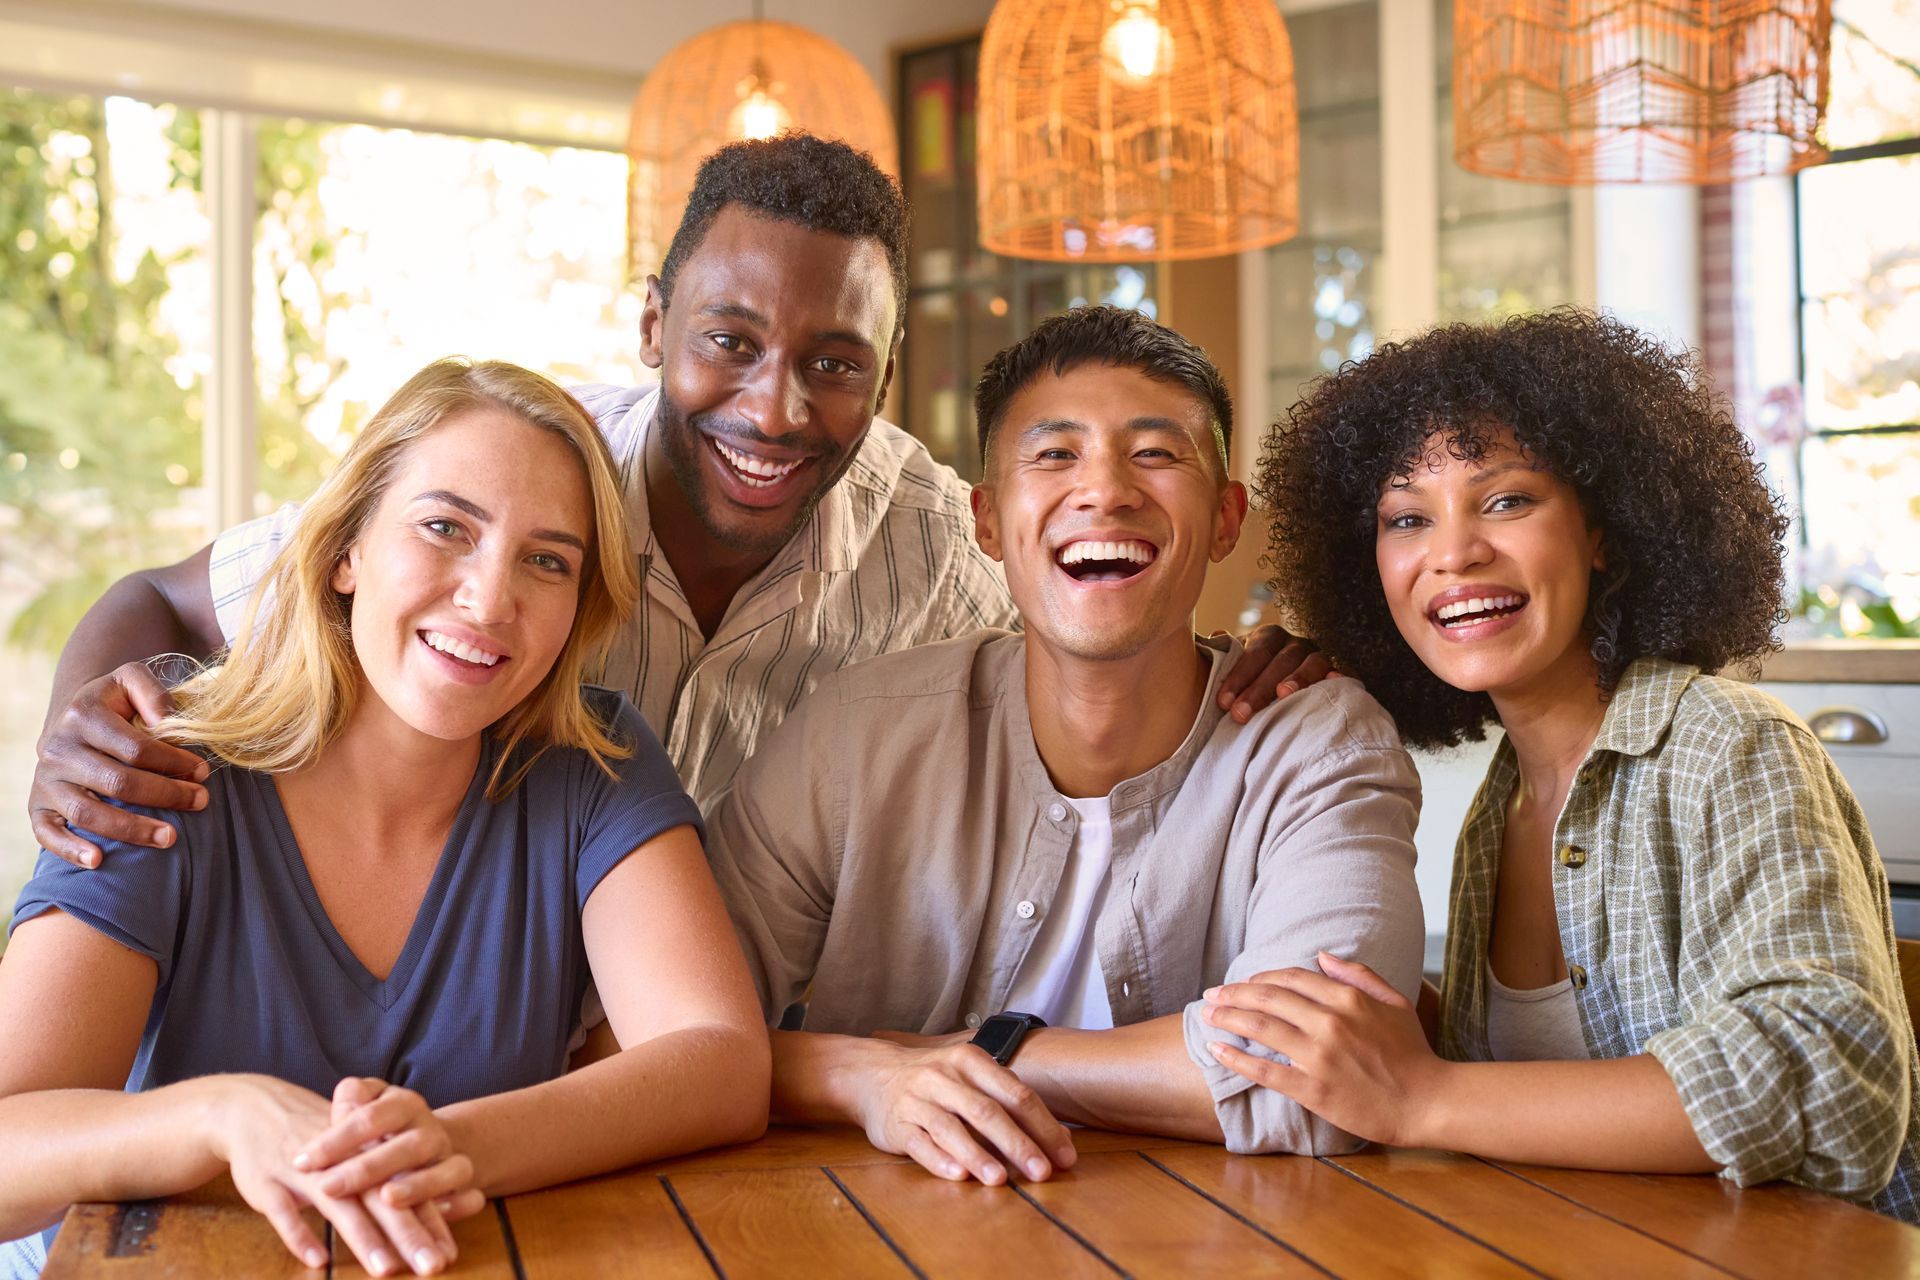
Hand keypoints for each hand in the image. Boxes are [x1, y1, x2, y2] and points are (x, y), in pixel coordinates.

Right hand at [31, 662, 209, 865]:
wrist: (72, 715)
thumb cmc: (114, 702)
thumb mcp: (131, 680)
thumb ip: (153, 692)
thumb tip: (168, 723)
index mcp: (82, 715)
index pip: (135, 748)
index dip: (174, 763)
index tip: (204, 772)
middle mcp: (57, 748)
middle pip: (117, 782)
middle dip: (165, 795)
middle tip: (200, 802)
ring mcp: (46, 779)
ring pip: (87, 812)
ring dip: (131, 829)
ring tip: (170, 838)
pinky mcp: (37, 805)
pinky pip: (46, 832)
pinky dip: (69, 849)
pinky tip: (99, 861)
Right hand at [210, 1075, 457, 1275]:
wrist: (256, 1107)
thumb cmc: (322, 1140)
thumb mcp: (358, 1152)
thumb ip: (401, 1182)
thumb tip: (465, 1204)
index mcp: (372, 1152)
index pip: (408, 1189)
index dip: (430, 1221)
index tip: (449, 1256)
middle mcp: (344, 1161)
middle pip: (383, 1199)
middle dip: (409, 1234)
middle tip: (432, 1267)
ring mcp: (305, 1172)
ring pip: (339, 1204)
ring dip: (364, 1237)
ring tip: (386, 1269)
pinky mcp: (268, 1181)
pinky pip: (283, 1210)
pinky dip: (300, 1234)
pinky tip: (320, 1260)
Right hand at [846, 1040, 1076, 1184]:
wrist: (874, 1074)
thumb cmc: (937, 1081)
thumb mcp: (972, 1079)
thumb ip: (1010, 1103)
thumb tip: (1060, 1139)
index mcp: (971, 1062)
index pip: (1016, 1094)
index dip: (1044, 1126)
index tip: (1065, 1156)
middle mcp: (944, 1077)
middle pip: (987, 1112)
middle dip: (1018, 1143)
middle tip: (1043, 1172)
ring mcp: (918, 1100)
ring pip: (951, 1129)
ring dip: (978, 1155)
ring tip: (1001, 1180)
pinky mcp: (897, 1125)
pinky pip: (920, 1143)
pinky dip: (940, 1160)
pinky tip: (958, 1175)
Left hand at [1200, 952, 1446, 1147]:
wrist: (1427, 1102)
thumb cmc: (1413, 1053)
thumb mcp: (1394, 1002)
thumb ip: (1359, 975)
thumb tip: (1322, 955)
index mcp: (1347, 999)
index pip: (1291, 977)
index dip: (1261, 977)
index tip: (1243, 983)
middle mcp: (1329, 1022)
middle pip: (1268, 997)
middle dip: (1233, 993)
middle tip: (1211, 995)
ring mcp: (1319, 1056)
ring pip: (1261, 1027)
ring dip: (1228, 1018)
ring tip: (1206, 1015)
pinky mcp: (1313, 1089)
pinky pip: (1265, 1070)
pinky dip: (1237, 1057)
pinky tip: (1218, 1049)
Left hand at [1214, 625, 1336, 723]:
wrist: (1285, 687)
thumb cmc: (1256, 682)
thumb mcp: (1239, 666)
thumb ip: (1226, 657)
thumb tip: (1215, 636)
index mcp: (1269, 637)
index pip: (1255, 652)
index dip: (1238, 676)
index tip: (1223, 702)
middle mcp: (1296, 644)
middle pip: (1281, 660)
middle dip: (1259, 688)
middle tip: (1241, 714)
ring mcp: (1320, 656)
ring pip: (1313, 661)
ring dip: (1299, 677)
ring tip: (1283, 695)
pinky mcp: (1341, 671)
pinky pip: (1344, 669)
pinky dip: (1340, 674)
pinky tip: (1333, 682)